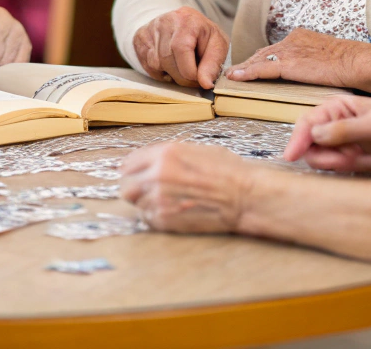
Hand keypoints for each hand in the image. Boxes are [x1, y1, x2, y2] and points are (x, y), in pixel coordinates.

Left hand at [120, 142, 250, 233]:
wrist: (243, 196)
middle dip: (135, 188)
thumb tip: (153, 159)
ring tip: (164, 203)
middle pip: (127, 186)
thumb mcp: (197, 150)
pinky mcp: (165, 220)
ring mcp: (159, 200)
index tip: (132, 174)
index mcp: (164, 154)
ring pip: (136, 204)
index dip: (131, 169)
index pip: (129, 163)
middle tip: (145, 191)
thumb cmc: (227, 171)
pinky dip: (154, 217)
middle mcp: (157, 175)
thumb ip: (170, 155)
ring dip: (146, 203)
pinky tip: (169, 213)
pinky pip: (147, 219)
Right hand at [132, 7, 228, 88]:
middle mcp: (165, 21)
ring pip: (156, 64)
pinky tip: (169, 64)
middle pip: (167, 59)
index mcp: (187, 19)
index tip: (200, 79)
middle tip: (192, 78)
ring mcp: (150, 28)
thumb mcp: (217, 45)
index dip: (191, 72)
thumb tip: (205, 84)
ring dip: (170, 74)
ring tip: (181, 67)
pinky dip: (160, 71)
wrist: (183, 23)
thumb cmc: (202, 36)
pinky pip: (147, 65)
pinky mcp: (140, 38)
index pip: (181, 49)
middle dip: (181, 77)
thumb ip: (213, 64)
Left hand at [226, 27, 360, 86]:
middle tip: (235, 71)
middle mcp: (291, 40)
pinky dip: (247, 73)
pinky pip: (261, 69)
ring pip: (259, 60)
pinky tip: (236, 77)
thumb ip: (313, 61)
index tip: (252, 64)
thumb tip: (310, 72)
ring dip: (244, 68)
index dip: (262, 57)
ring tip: (231, 76)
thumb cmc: (349, 63)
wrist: (355, 61)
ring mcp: (288, 51)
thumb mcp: (327, 57)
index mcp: (301, 37)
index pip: (276, 48)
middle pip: (264, 52)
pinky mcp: (288, 63)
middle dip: (249, 62)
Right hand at [284, 96, 370, 175]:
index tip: (292, 155)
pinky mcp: (359, 159)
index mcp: (341, 106)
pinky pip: (343, 169)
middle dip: (328, 155)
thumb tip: (315, 133)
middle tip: (349, 159)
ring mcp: (349, 142)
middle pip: (313, 144)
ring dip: (343, 163)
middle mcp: (340, 123)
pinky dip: (355, 168)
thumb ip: (345, 129)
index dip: (299, 138)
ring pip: (326, 159)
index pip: (310, 121)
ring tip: (369, 160)